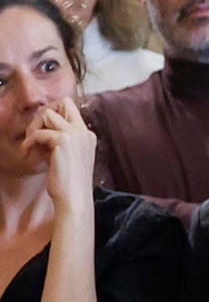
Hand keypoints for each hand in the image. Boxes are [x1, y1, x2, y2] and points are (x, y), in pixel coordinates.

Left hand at [28, 99, 94, 215]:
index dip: (54, 116)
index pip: (72, 109)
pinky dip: (29, 141)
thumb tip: (41, 133)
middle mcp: (84, 131)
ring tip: (29, 145)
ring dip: (34, 127)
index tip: (43, 135)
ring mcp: (75, 134)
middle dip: (44, 115)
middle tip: (34, 135)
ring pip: (48, 113)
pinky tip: (27, 154)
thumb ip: (60, 143)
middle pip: (63, 103)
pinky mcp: (62, 141)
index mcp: (87, 135)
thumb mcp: (68, 158)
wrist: (75, 198)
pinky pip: (39, 132)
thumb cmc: (70, 184)